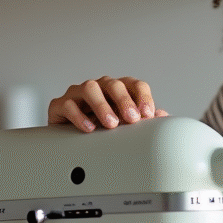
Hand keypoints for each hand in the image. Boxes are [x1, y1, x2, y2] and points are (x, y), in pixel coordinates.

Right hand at [47, 76, 168, 131]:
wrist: (69, 138)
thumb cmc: (100, 128)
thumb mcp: (124, 125)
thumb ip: (143, 120)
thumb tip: (162, 116)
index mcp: (118, 90)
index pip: (135, 85)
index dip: (143, 97)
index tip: (148, 114)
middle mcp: (99, 87)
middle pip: (114, 84)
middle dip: (124, 101)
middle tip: (132, 119)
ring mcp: (78, 94)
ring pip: (90, 88)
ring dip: (102, 105)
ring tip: (111, 124)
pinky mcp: (60, 105)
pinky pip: (68, 104)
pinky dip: (79, 116)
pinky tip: (89, 128)